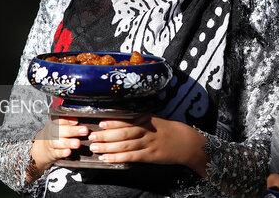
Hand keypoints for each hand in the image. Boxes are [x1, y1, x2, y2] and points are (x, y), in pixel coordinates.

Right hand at [27, 117, 88, 182]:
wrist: (41, 148)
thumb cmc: (55, 133)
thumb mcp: (59, 124)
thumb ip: (68, 120)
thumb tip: (77, 118)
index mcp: (54, 123)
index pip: (59, 120)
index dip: (67, 120)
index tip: (76, 121)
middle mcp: (52, 132)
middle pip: (60, 130)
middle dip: (73, 130)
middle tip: (85, 130)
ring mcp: (51, 143)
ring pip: (58, 142)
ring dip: (68, 143)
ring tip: (77, 143)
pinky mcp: (52, 153)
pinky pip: (57, 153)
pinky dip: (62, 153)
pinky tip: (68, 152)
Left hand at [87, 115, 207, 175]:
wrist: (186, 142)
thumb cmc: (168, 130)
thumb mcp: (154, 120)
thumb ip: (139, 119)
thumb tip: (119, 120)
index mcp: (147, 119)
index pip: (127, 120)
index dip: (113, 122)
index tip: (100, 122)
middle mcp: (146, 130)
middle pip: (123, 132)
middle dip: (106, 135)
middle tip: (92, 136)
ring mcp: (148, 144)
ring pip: (125, 145)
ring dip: (108, 147)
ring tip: (95, 148)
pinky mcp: (150, 156)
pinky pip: (131, 157)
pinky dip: (118, 157)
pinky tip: (107, 158)